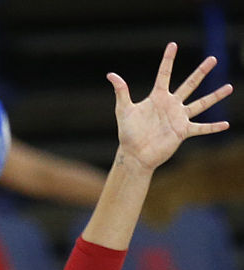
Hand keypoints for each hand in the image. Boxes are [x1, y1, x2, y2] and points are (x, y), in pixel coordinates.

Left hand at [109, 42, 231, 171]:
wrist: (134, 154)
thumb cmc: (128, 133)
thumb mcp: (124, 110)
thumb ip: (121, 91)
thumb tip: (111, 74)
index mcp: (157, 97)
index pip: (164, 74)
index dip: (168, 59)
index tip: (173, 44)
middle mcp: (171, 105)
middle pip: (190, 84)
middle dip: (201, 72)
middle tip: (213, 59)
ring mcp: (178, 118)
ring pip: (201, 103)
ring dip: (215, 96)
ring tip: (229, 87)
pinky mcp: (182, 131)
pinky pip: (201, 128)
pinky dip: (213, 127)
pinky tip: (227, 124)